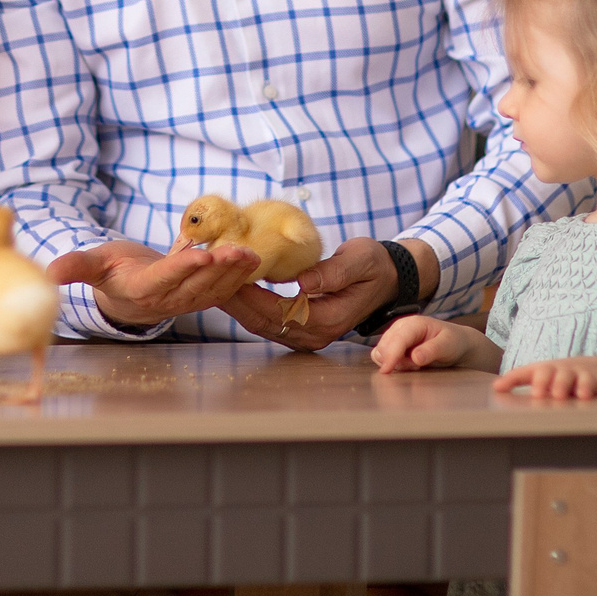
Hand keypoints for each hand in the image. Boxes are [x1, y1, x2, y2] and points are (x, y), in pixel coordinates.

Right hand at [46, 239, 263, 327]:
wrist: (129, 293)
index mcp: (141, 290)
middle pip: (196, 284)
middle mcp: (166, 300)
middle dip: (219, 268)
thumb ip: (74, 267)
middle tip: (238, 250)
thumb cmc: (111, 272)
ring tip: (250, 254)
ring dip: (234, 273)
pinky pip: (222, 290)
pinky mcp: (200, 298)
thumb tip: (47, 272)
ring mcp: (186, 302)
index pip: (164, 279)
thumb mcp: (92, 265)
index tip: (201, 256)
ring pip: (214, 288)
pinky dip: (239, 276)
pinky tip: (253, 261)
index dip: (183, 269)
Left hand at [223, 235, 430, 353]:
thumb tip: (303, 282)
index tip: (228, 275)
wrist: (387, 277)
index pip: (278, 311)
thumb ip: (333, 272)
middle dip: (234, 301)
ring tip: (212, 282)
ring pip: (260, 324)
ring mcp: (307, 335)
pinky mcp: (300, 329)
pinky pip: (267, 320)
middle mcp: (314, 334)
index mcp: (328, 319)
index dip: (250, 295)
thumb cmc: (374, 264)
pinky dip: (247, 305)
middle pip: (262, 321)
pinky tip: (231, 288)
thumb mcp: (360, 260)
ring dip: (236, 305)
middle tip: (208, 278)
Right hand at [371, 314, 483, 372]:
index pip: (398, 339)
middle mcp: (401, 328)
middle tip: (418, 366)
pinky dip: (391, 364)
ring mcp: (395, 337)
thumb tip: (415, 357)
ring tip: (415, 364)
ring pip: (380, 353)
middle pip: (384, 347)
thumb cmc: (453, 342)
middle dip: (397, 361)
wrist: (456, 344)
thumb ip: (432, 350)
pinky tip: (408, 365)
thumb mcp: (448, 345)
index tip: (387, 370)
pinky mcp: (393, 346)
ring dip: (394, 363)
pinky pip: (381, 357)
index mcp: (414, 323)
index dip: (391, 355)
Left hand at [494, 356, 596, 402]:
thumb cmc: (558, 376)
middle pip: (562, 374)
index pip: (537, 371)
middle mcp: (567, 372)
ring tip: (581, 396)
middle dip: (557, 383)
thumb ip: (518, 379)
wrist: (595, 370)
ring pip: (586, 380)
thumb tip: (494, 388)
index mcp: (549, 370)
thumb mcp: (539, 375)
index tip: (529, 392)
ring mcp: (587, 377)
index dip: (532, 380)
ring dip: (583, 386)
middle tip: (553, 396)